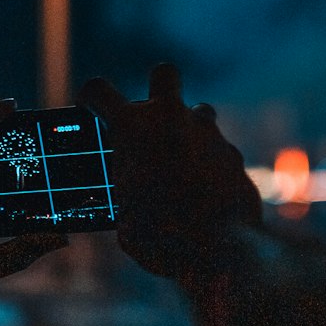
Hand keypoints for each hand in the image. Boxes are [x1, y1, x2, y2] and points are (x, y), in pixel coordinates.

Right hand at [79, 63, 260, 283]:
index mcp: (131, 130)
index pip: (98, 89)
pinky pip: (219, 150)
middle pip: (163, 74)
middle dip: (158, 88)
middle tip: (153, 117)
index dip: (91, 97)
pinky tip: (208, 192)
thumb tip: (131, 196)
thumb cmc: (162, 239)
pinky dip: (212, 165)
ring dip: (190, 130)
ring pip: (199, 112)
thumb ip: (126, 194)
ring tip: (183, 163)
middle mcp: (170, 120)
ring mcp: (206, 133)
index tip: (91, 109)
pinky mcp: (233, 153)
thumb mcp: (126, 219)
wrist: (221, 252)